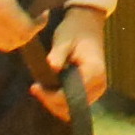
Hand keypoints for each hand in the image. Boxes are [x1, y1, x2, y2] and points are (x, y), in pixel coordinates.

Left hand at [32, 6, 109, 120]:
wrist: (88, 25)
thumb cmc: (75, 30)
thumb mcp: (64, 39)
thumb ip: (58, 54)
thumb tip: (52, 67)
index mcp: (94, 71)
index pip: (72, 95)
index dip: (52, 96)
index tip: (35, 87)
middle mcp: (99, 83)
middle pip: (74, 106)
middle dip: (52, 102)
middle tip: (36, 88)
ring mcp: (98, 88)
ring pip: (75, 108)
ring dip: (56, 103)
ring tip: (41, 89)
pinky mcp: (93, 89)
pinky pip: (77, 103)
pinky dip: (62, 101)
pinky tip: (50, 90)